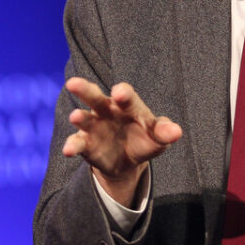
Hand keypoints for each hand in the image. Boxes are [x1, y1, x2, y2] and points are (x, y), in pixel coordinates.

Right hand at [61, 78, 181, 205]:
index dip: (123, 93)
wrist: (127, 161)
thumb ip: (163, 132)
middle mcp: (106, 111)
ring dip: (78, 116)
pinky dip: (72, 145)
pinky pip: (77, 142)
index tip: (120, 93)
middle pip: (95, 97)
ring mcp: (93, 126)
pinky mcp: (85, 143)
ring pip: (83, 117)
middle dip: (85, 90)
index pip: (125, 96)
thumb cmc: (144, 140)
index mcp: (127, 105)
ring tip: (75, 117)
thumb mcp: (157, 138)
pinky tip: (68, 149)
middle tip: (74, 83)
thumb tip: (176, 132)